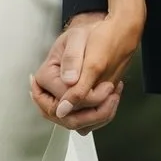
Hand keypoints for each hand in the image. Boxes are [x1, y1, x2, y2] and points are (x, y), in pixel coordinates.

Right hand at [29, 12, 130, 133]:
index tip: (107, 86)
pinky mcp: (73, 109)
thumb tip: (69, 82)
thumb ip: (72, 59)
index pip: (63, 98)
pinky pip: (85, 124)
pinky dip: (101, 116)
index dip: (86, 97)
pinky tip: (112, 99)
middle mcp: (49, 94)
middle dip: (94, 111)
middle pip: (67, 118)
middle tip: (113, 94)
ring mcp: (61, 104)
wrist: (94, 38)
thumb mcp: (77, 39)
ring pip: (76, 124)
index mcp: (45, 77)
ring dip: (100, 115)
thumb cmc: (83, 36)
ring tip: (115, 95)